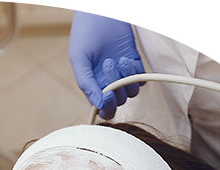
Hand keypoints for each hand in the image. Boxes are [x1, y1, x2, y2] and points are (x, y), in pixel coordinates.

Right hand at [69, 0, 144, 119]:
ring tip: (118, 59)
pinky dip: (136, 72)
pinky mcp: (134, 63)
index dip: (107, 107)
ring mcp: (122, 74)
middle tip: (108, 64)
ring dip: (127, 79)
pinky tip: (126, 58)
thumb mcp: (79, 59)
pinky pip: (140, 79)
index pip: (103, 110)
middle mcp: (107, 83)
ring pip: (131, 93)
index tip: (107, 93)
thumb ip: (86, 84)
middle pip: (119, 103)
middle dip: (116, 89)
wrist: (101, 8)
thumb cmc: (85, 33)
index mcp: (92, 86)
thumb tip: (99, 105)